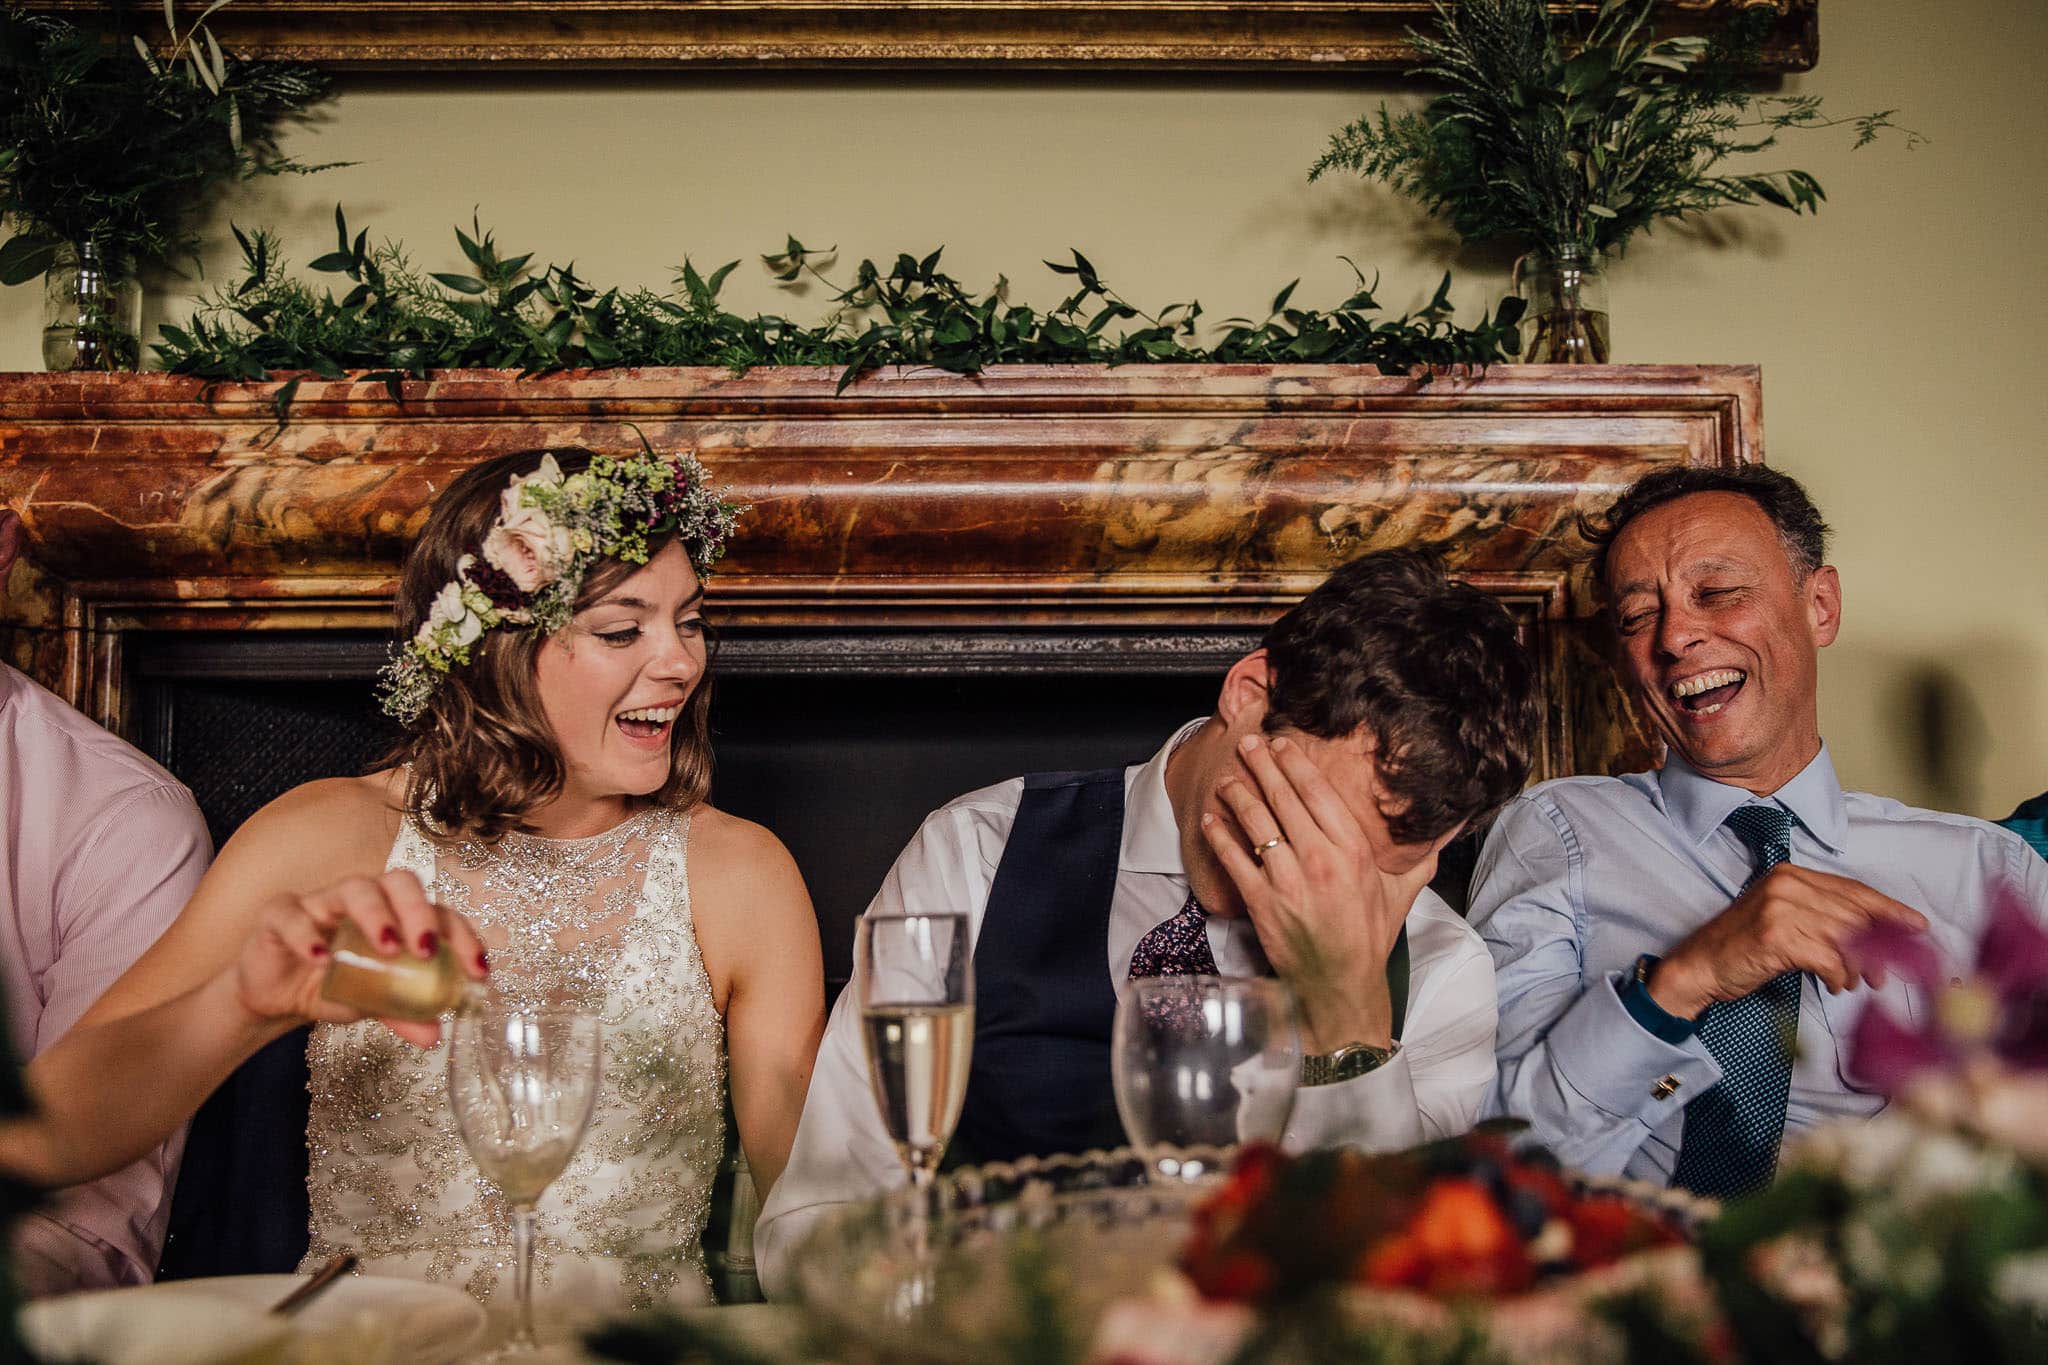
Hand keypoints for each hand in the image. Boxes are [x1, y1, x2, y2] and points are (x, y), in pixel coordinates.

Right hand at [234, 870, 489, 1046]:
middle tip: (425, 948)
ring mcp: (322, 902)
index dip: (461, 936)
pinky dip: (307, 933)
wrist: (277, 997)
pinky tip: (319, 958)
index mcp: (395, 915)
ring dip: (376, 915)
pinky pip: (293, 913)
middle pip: (400, 883)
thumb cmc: (331, 986)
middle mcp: (364, 900)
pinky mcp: (281, 914)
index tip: (477, 969)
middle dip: (419, 911)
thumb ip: (403, 1013)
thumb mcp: (372, 1004)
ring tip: (386, 948)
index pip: (438, 912)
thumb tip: (435, 1036)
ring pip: (355, 888)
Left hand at [1201, 732, 1450, 1051]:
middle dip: (1262, 765)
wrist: (1340, 982)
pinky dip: (1219, 836)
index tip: (1281, 744)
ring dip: (1238, 795)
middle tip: (1248, 744)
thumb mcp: (1401, 893)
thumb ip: (1418, 859)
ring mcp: (1288, 879)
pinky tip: (1211, 819)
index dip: (1295, 763)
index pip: (1317, 793)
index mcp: (1353, 850)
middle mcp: (1320, 858)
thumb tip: (1446, 833)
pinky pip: (1233, 859)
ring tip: (1228, 778)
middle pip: (1283, 798)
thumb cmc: (1368, 936)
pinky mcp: (1262, 901)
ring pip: (1256, 823)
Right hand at [1649, 865, 1929, 1018]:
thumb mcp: (1784, 920)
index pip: (1852, 890)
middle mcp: (1787, 884)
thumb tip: (1875, 935)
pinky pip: (1829, 958)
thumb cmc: (1743, 947)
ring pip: (1846, 938)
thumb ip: (1822, 917)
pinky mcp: (1777, 936)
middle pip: (1854, 914)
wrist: (1698, 967)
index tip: (1917, 925)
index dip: (1889, 909)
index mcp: (1791, 875)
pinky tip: (1836, 985)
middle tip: (1887, 973)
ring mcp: (1780, 908)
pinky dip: (1839, 976)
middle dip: (1879, 947)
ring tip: (1857, 982)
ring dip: (1858, 966)